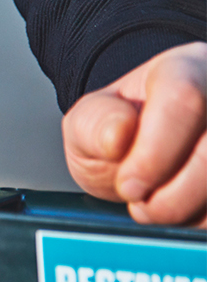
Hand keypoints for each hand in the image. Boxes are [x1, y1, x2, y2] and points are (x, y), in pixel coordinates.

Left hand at [63, 41, 206, 226]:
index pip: (184, 99)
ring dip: (192, 211)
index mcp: (186, 69)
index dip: (153, 153)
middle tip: (142, 205)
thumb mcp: (89, 125)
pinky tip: (188, 213)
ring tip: (160, 209)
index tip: (128, 185)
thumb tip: (117, 136)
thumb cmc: (122, 135)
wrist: (149, 155)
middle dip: (173, 195)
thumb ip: (93, 125)